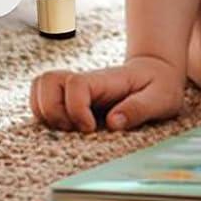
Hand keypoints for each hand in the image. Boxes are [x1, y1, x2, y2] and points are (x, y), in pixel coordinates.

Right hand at [29, 55, 185, 132]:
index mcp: (105, 80)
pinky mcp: (71, 96)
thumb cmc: (158, 85)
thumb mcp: (161, 98)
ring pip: (40, 86)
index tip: (91, 128)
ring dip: (45, 111)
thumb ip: (139, 109)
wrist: (156, 70)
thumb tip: (113, 123)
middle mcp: (85, 81)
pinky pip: (43, 97)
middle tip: (74, 129)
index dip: (76, 108)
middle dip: (52, 111)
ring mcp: (75, 88)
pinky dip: (45, 113)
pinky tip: (66, 127)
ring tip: (68, 128)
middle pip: (47, 81)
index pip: (76, 84)